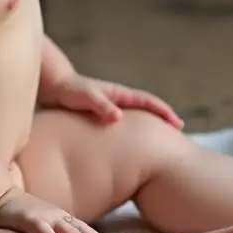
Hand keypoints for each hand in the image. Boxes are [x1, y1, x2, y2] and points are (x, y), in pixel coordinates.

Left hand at [41, 74, 183, 128]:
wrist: (53, 87)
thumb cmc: (70, 91)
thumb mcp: (85, 97)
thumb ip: (101, 106)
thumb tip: (118, 117)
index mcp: (119, 94)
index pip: (148, 101)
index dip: (164, 112)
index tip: (178, 124)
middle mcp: (119, 100)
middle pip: (148, 109)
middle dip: (163, 118)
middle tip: (178, 134)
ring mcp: (112, 107)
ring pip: (137, 116)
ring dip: (150, 125)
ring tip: (161, 141)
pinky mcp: (103, 116)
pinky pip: (125, 124)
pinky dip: (135, 131)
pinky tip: (133, 145)